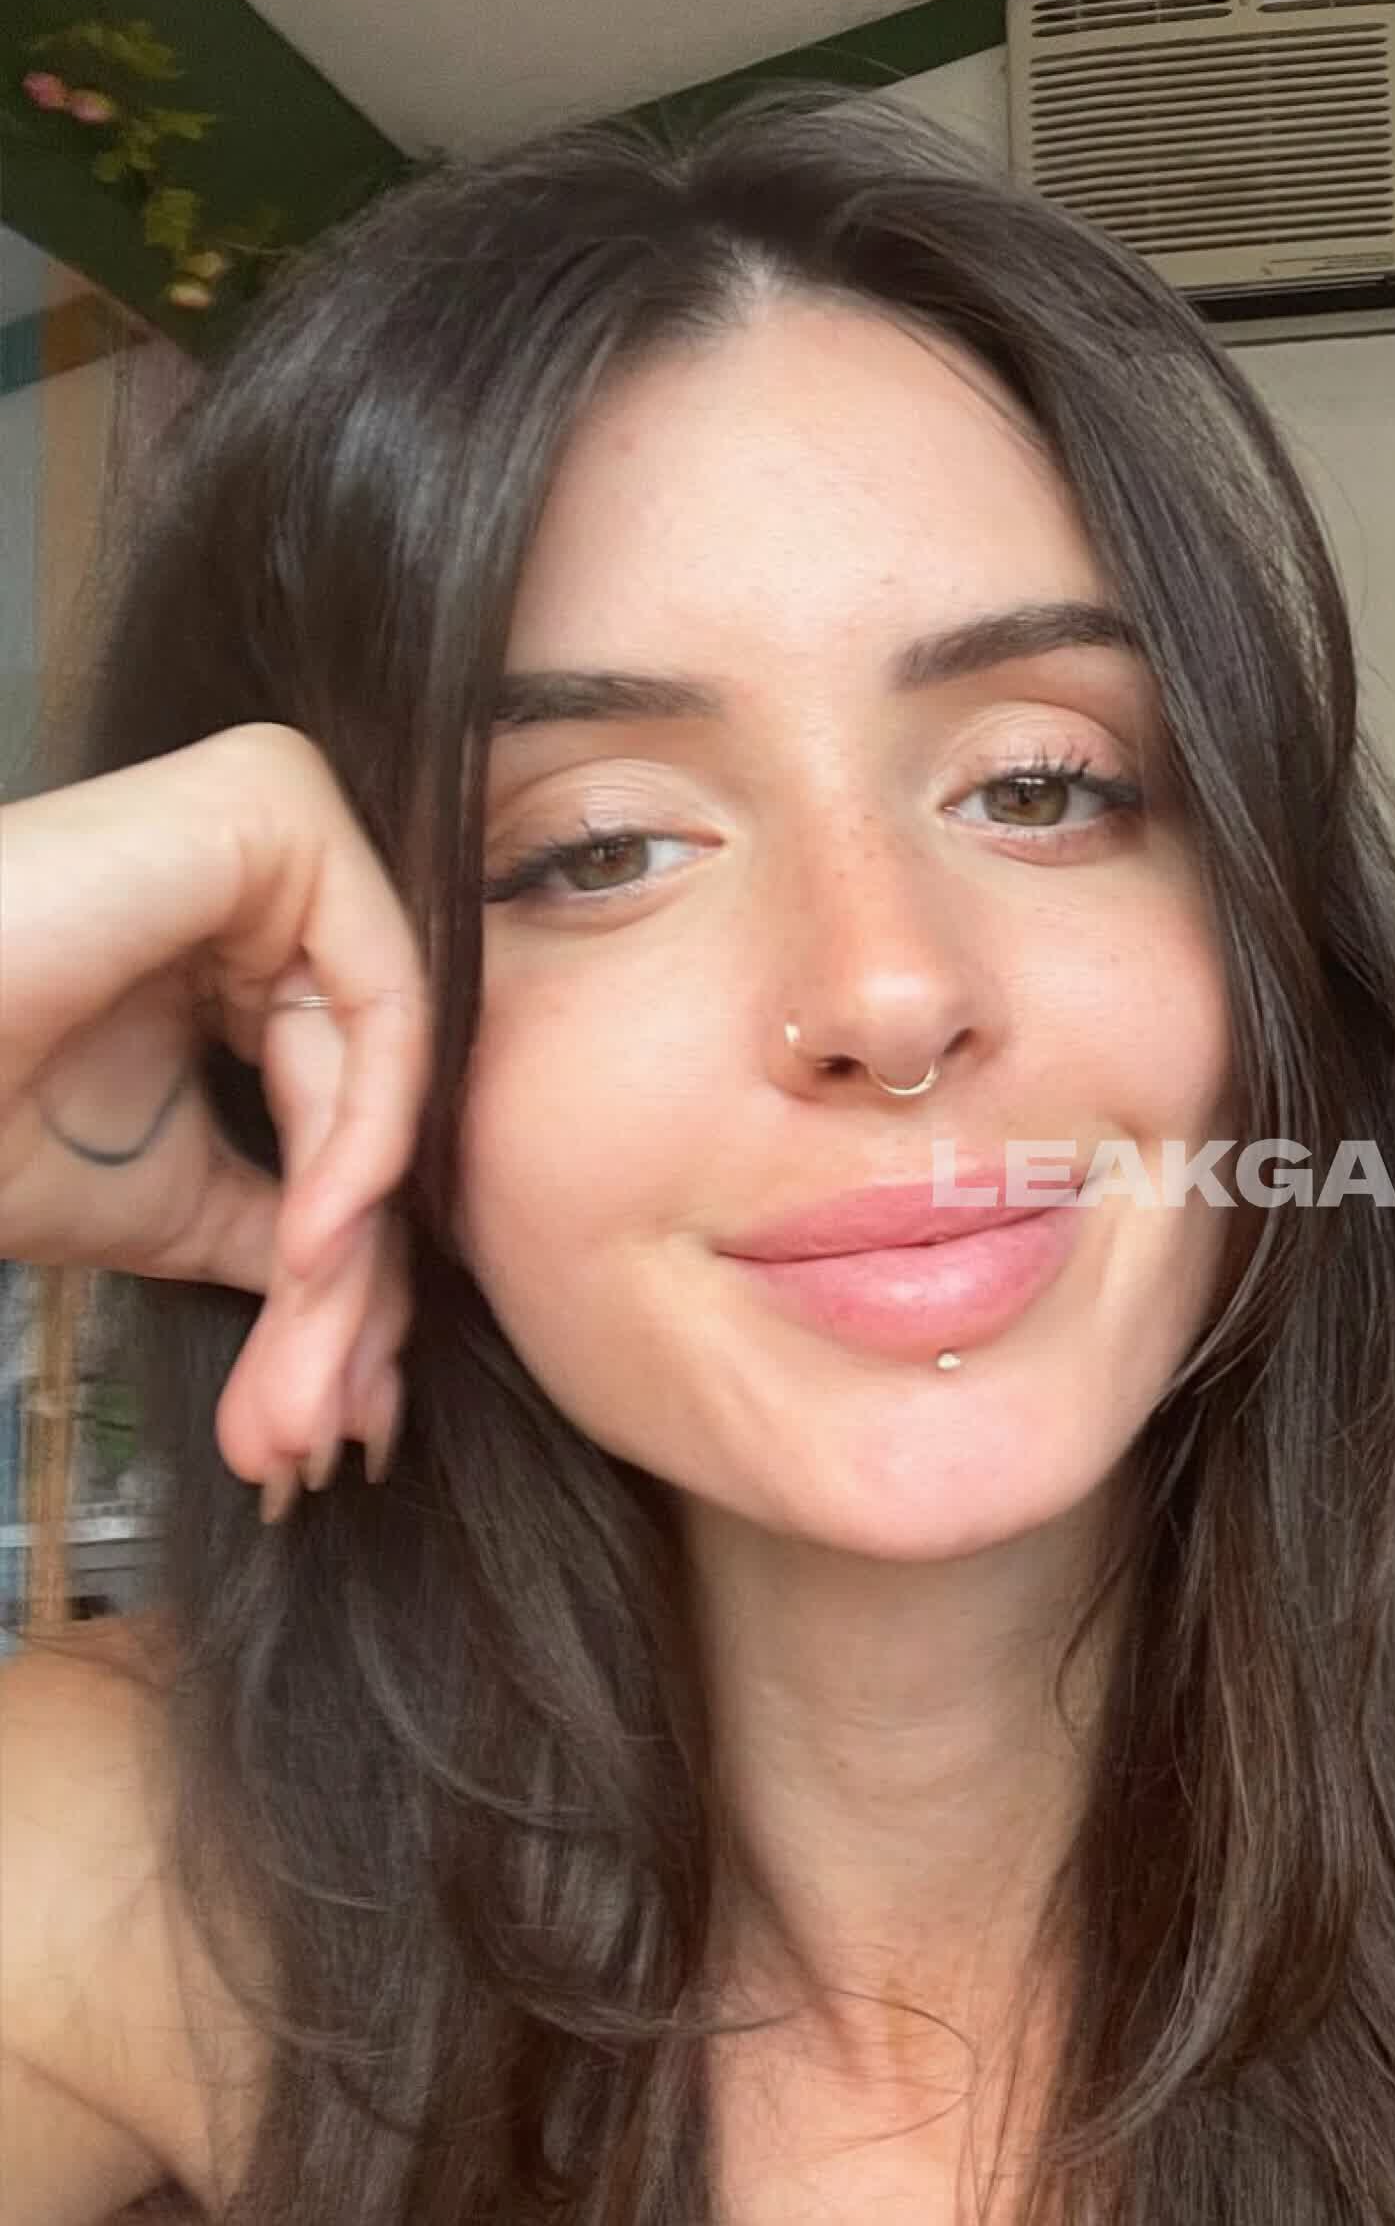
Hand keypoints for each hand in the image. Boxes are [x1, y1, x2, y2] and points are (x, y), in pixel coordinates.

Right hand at [0, 724, 429, 1511]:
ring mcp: (278, 824)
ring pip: (387, 1059)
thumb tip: (379, 1323)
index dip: (347, 1268)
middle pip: (374, 1091)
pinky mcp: (275, 801)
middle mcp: (273, 871)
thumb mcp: (174, 1196)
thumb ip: (294, 1224)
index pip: (350, 1103)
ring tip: (307, 1363)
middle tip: (326, 1424)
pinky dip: (366, 1129)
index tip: (336, 1413)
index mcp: (242, 943)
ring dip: (351, 1239)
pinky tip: (313, 1239)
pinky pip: (381, 989)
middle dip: (351, 1282)